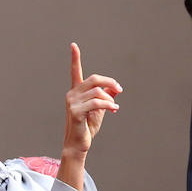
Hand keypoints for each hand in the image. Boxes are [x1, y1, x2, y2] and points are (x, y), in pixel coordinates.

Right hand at [62, 43, 120, 160]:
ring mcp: (72, 103)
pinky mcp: (75, 112)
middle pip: (94, 79)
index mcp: (76, 92)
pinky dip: (108, 105)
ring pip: (97, 91)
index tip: (73, 45)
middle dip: (109, 82)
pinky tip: (114, 110)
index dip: (75, 58)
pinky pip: (96, 103)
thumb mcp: (100, 109)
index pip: (75, 72)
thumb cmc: (87, 127)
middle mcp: (72, 94)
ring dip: (110, 99)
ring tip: (114, 107)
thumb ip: (106, 96)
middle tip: (119, 89)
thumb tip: (115, 87)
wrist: (78, 145)